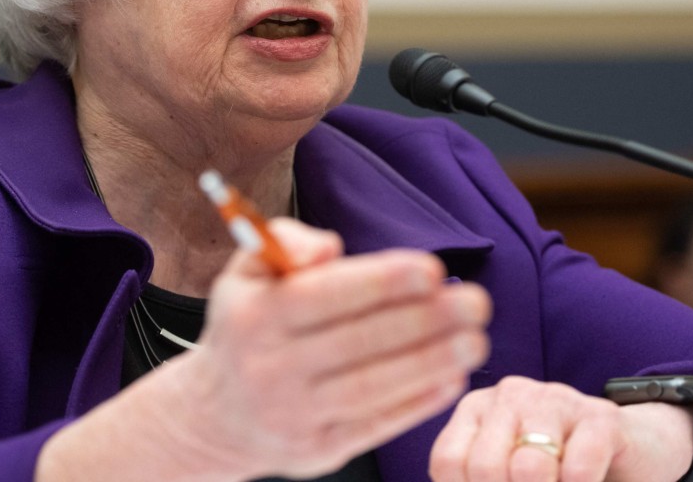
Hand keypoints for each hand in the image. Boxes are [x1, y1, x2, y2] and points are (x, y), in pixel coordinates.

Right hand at [166, 217, 491, 479]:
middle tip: (475, 301)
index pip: (322, 296)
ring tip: (475, 339)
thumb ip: (285, 242)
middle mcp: (268, 368)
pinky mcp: (316, 450)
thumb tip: (328, 248)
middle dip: (423, 321)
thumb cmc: (247, 326)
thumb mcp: (247, 272)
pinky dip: (417, 402)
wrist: (216, 414)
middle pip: (357, 343)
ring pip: (372, 387)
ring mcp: (292, 415)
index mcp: (253, 316)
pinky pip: (375, 425)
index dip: (380, 283)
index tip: (431, 269)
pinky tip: (453, 378)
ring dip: (431, 362)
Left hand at [429, 375, 692, 481]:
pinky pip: (579, 469)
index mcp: (477, 409)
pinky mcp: (602, 418)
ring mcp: (556, 400)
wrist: (633, 446)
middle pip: (485, 467)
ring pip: (529, 469)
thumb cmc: (557, 466)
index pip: (449, 461)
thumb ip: (482, 478)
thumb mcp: (509, 471)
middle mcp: (510, 396)